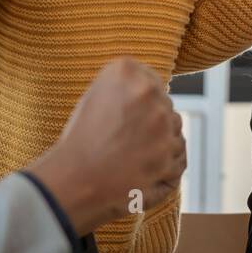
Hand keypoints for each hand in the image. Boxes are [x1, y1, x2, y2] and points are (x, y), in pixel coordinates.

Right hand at [28, 58, 186, 235]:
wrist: (73, 179)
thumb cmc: (80, 139)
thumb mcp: (96, 95)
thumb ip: (127, 86)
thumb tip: (152, 89)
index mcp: (125, 73)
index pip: (149, 77)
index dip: (141, 97)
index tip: (130, 112)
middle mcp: (148, 93)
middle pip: (164, 102)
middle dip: (151, 118)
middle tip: (127, 135)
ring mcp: (162, 124)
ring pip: (175, 126)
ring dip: (161, 138)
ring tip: (134, 152)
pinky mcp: (169, 153)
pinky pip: (178, 153)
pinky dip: (167, 162)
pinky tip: (145, 166)